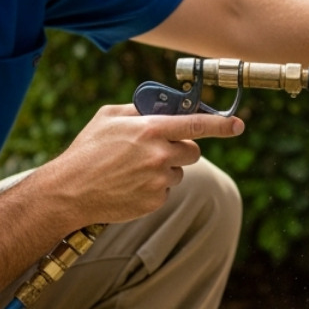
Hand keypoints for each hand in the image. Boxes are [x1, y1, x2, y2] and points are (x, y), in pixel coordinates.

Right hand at [40, 104, 244, 224]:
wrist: (70, 191)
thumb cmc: (87, 150)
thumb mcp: (108, 117)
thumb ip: (138, 110)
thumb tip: (160, 107)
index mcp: (151, 130)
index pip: (197, 125)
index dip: (222, 125)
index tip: (239, 125)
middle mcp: (160, 155)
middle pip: (192, 152)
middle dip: (182, 149)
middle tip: (160, 149)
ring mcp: (158, 181)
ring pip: (178, 172)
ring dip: (165, 170)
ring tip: (133, 170)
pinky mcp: (154, 201)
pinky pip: (165, 191)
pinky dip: (153, 188)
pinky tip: (129, 185)